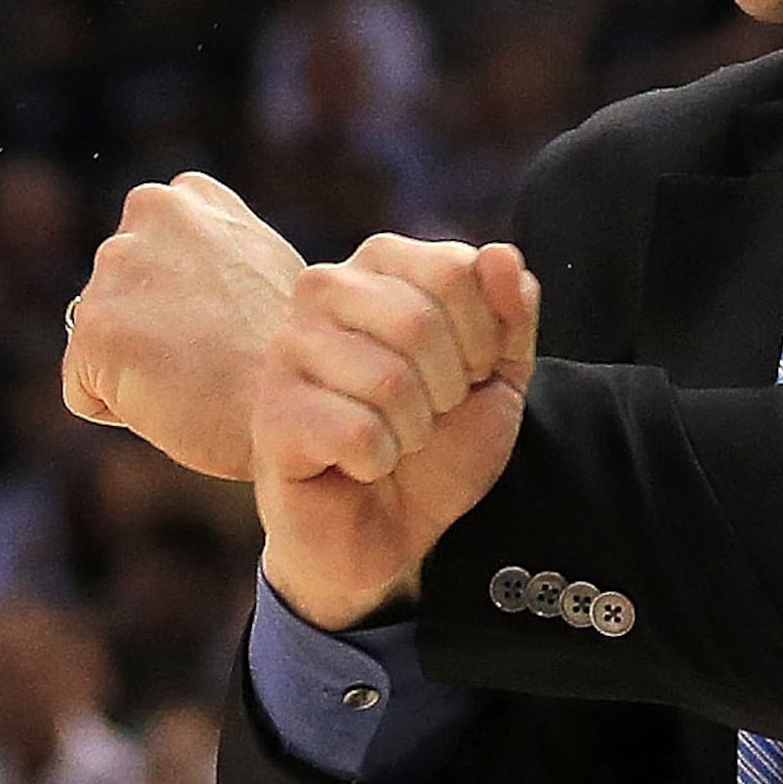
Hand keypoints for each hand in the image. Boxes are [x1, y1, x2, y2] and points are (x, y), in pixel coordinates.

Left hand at [65, 174, 305, 480]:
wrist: (305, 406)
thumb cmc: (292, 358)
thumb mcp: (262, 271)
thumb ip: (211, 258)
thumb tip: (183, 282)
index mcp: (189, 194)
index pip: (150, 255)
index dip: (182, 302)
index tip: (223, 323)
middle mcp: (149, 212)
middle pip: (120, 295)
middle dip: (150, 329)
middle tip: (212, 355)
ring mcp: (117, 267)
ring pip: (102, 340)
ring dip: (137, 367)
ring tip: (198, 379)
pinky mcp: (95, 328)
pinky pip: (86, 391)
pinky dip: (120, 409)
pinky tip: (174, 405)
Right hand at [254, 235, 538, 628]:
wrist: (386, 528)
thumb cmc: (437, 446)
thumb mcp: (499, 376)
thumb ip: (511, 314)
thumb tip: (503, 255)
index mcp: (380, 265)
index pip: (455, 269)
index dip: (484, 337)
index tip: (469, 373)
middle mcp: (324, 289)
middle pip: (419, 321)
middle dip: (448, 388)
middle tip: (428, 415)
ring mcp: (289, 348)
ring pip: (389, 381)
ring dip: (413, 432)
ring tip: (393, 440)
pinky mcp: (271, 412)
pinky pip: (357, 433)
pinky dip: (378, 462)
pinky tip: (359, 465)